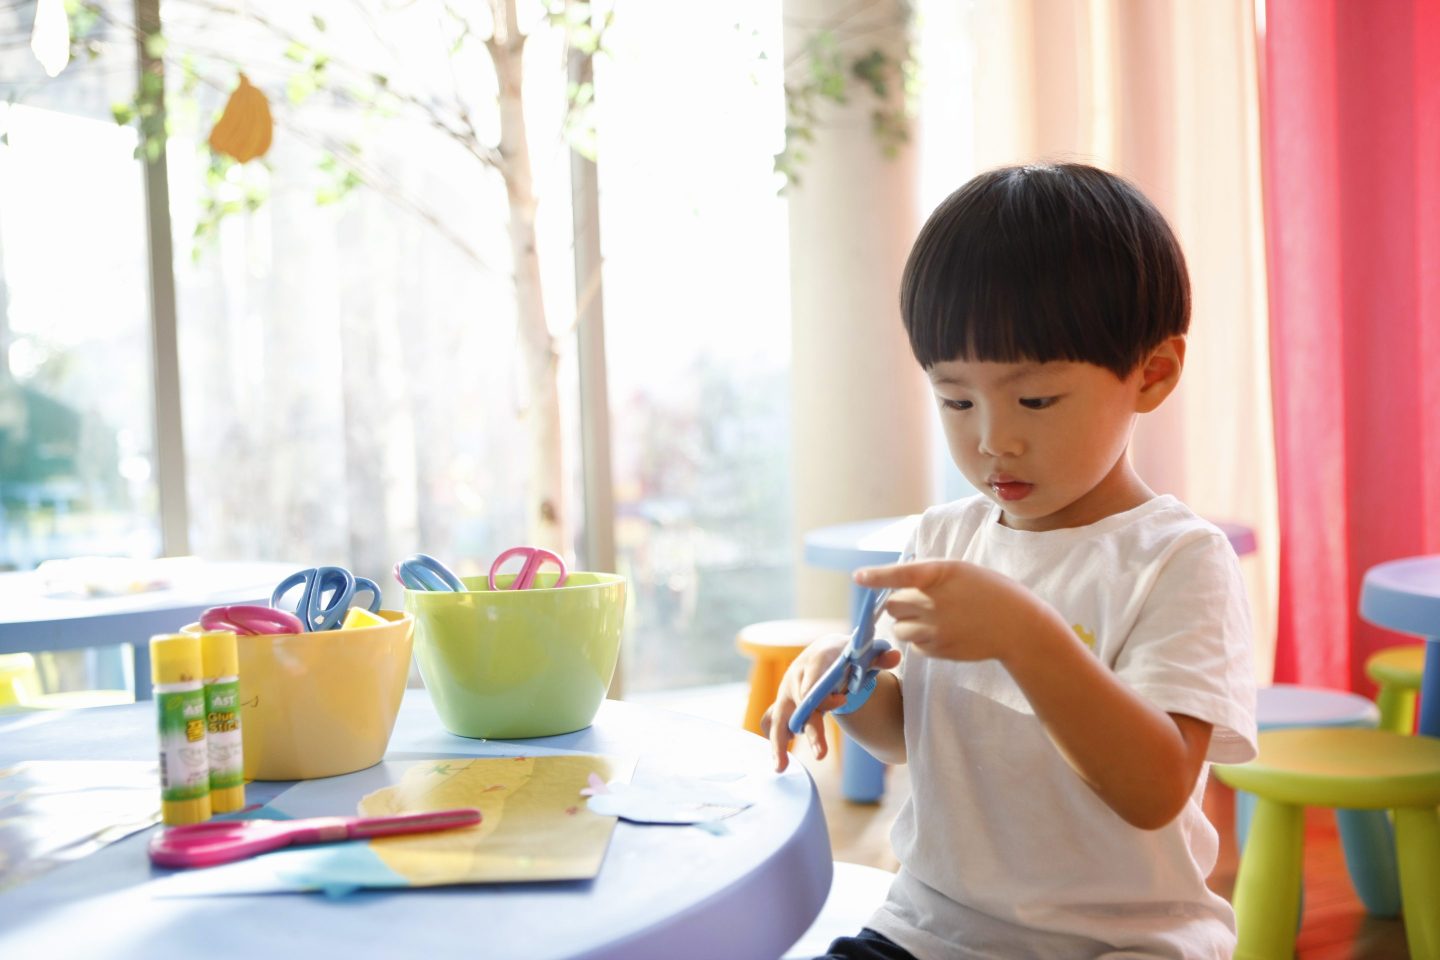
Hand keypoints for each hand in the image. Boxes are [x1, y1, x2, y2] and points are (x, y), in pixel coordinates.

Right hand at [759, 633, 901, 772]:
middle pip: (800, 706)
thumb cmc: (845, 655)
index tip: (842, 700)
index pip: (816, 682)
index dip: (825, 695)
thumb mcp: (863, 653)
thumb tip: (896, 657)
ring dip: (779, 743)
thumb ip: (879, 657)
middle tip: (821, 755)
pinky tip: (780, 761)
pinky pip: (773, 724)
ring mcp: (787, 693)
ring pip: (778, 718)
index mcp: (816, 661)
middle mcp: (797, 677)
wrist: (826, 653)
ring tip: (781, 768)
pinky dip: (775, 740)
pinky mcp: (784, 706)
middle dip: (810, 730)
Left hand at [855, 559, 1054, 664]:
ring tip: (930, 617)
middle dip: (898, 603)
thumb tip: (898, 583)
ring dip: (906, 622)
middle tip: (918, 600)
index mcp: (941, 574)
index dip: (877, 576)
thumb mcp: (962, 571)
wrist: (1018, 627)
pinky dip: (920, 639)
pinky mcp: (939, 650)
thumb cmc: (991, 592)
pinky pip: (914, 645)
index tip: (859, 577)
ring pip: (898, 628)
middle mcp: (935, 602)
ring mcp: (936, 629)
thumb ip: (930, 575)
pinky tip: (942, 632)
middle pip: (892, 605)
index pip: (901, 574)